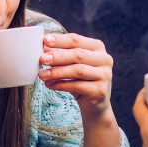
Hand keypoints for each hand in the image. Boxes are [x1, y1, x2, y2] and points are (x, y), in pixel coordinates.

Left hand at [38, 32, 120, 146]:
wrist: (95, 106)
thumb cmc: (81, 81)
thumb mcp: (70, 66)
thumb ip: (60, 56)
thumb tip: (44, 48)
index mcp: (97, 48)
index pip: (77, 40)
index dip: (60, 40)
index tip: (45, 41)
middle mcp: (105, 59)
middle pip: (78, 55)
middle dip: (58, 57)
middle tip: (42, 59)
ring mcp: (105, 75)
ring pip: (78, 71)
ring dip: (57, 72)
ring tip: (42, 75)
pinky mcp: (100, 90)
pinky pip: (77, 86)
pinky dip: (61, 85)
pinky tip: (50, 85)